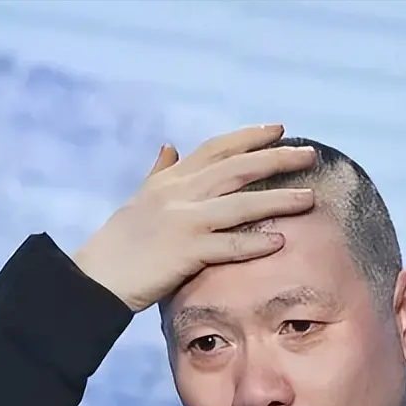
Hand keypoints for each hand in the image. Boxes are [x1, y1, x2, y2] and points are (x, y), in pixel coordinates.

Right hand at [71, 125, 316, 311]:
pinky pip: (227, 246)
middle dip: (275, 159)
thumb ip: (160, 171)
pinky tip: (279, 242)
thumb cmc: (120, 243)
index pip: (217, 148)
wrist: (97, 276)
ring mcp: (183, 221)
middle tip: (308, 153)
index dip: (249, 137)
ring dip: (277, 200)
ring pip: (240, 205)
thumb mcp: (140, 198)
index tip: (279, 129)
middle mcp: (180, 193)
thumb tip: (169, 146)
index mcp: (171, 179)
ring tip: (308, 199)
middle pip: (237, 168)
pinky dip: (254, 243)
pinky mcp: (185, 252)